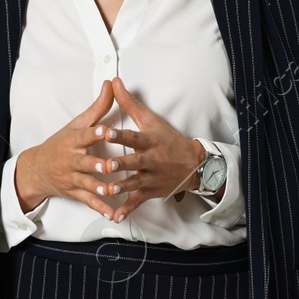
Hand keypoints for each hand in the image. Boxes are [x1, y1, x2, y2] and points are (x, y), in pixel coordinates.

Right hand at [14, 80, 126, 217]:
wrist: (36, 169)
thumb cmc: (60, 143)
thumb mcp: (76, 124)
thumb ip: (98, 107)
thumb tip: (112, 84)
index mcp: (73, 141)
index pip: (83, 136)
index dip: (93, 133)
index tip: (104, 130)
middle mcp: (71, 160)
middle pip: (84, 163)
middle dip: (96, 164)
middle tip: (109, 166)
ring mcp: (72, 178)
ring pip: (86, 184)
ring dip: (98, 188)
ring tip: (111, 191)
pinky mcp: (75, 192)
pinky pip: (88, 201)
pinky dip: (100, 208)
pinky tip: (113, 213)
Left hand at [99, 76, 209, 223]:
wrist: (193, 164)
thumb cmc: (168, 139)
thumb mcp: (150, 120)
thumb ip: (129, 102)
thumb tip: (114, 82)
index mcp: (149, 141)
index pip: (133, 136)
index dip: (119, 134)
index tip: (105, 131)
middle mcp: (151, 160)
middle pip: (134, 161)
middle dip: (121, 164)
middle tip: (107, 165)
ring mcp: (151, 177)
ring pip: (135, 182)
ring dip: (122, 187)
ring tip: (108, 190)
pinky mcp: (151, 191)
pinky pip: (138, 201)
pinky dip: (127, 209)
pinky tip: (115, 216)